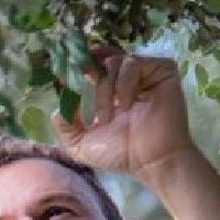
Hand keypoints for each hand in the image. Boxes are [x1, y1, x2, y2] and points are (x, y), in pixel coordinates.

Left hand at [52, 48, 195, 185]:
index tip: (63, 79)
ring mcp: (144, 73)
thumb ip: (65, 125)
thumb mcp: (80, 144)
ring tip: (107, 116)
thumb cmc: (120, 154)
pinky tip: (125, 106)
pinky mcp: (162, 70)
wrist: (151, 162)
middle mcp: (126, 78)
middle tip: (83, 94)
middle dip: (88, 75)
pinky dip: (124, 84)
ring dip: (105, 89)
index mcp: (109, 90)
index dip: (76, 67)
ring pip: (114, 62)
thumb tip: (57, 107)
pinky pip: (134, 63)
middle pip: (100, 57)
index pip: (90, 65)